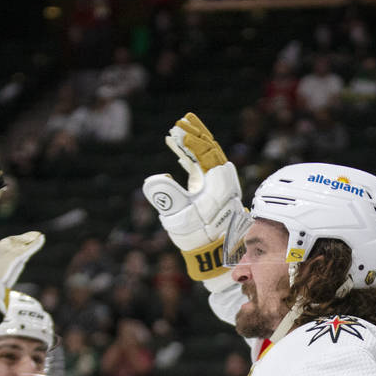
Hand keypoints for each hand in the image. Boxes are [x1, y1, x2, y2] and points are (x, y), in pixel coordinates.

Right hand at [142, 113, 249, 289]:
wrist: (212, 256)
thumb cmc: (197, 239)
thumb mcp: (179, 220)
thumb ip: (167, 198)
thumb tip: (155, 179)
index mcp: (218, 186)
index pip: (207, 155)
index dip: (193, 141)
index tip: (178, 129)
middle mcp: (221, 183)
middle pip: (211, 151)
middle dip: (197, 134)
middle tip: (182, 120)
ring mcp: (216, 186)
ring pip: (207, 157)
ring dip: (192, 142)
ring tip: (176, 129)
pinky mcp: (209, 191)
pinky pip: (201, 166)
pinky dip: (189, 154)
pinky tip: (174, 144)